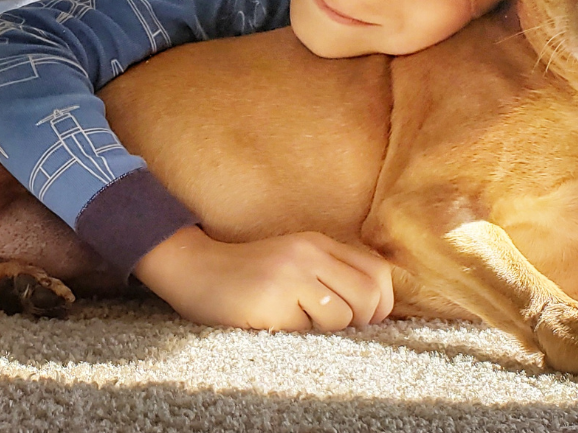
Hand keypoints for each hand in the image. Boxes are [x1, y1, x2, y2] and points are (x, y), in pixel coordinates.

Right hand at [133, 226, 393, 331]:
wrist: (195, 269)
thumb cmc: (250, 274)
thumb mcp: (296, 260)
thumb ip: (332, 273)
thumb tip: (376, 308)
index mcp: (319, 243)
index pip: (378, 271)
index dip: (382, 302)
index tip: (366, 318)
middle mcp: (309, 254)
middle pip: (369, 296)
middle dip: (361, 321)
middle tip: (335, 328)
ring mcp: (291, 275)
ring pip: (341, 317)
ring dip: (325, 330)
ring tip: (297, 321)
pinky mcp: (271, 300)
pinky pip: (308, 331)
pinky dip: (298, 335)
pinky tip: (276, 324)